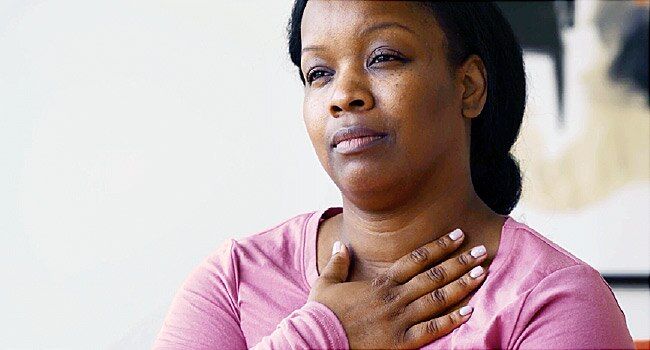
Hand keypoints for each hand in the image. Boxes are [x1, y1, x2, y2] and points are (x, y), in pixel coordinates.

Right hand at [308, 229, 486, 348]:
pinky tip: (470, 311)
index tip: (457, 235)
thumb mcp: (326, 283)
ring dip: (462, 285)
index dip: (439, 246)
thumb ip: (337, 263)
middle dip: (459, 261)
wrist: (319, 339)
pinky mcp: (401, 341)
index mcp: (380, 283)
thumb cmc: (322, 313)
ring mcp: (399, 319)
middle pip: (434, 275)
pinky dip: (452, 320)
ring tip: (481, 274)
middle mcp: (394, 297)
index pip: (416, 259)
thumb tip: (341, 244)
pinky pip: (432, 329)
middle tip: (481, 250)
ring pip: (437, 298)